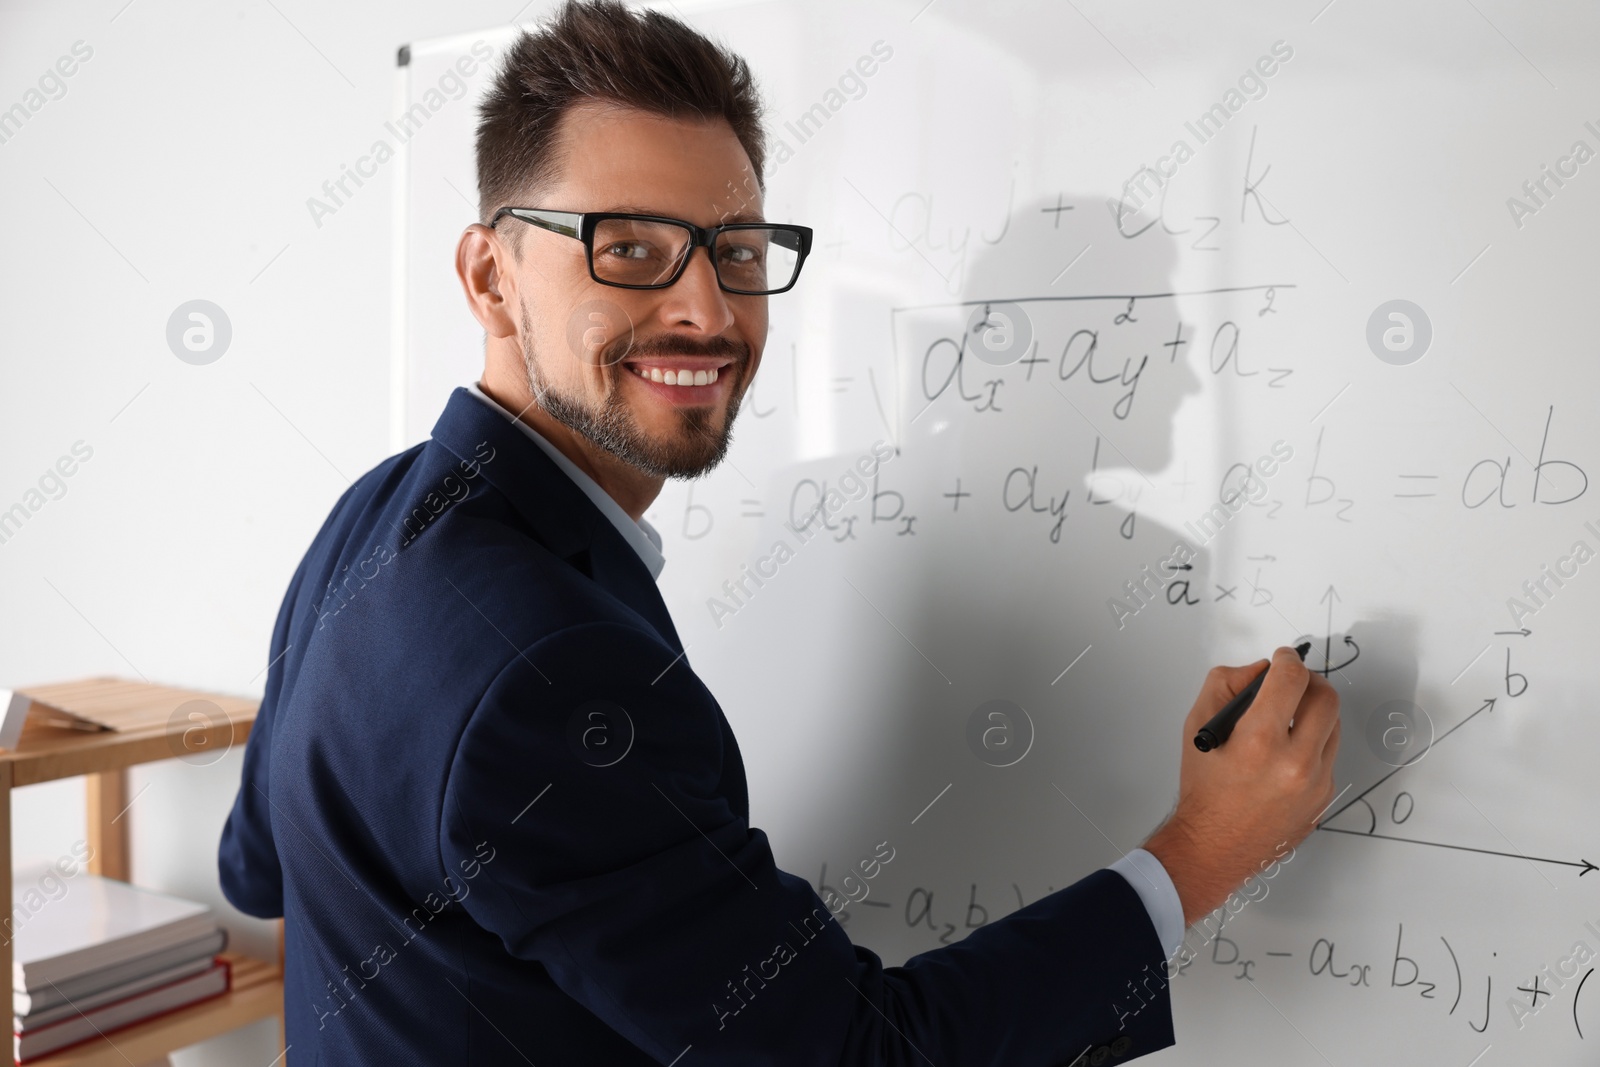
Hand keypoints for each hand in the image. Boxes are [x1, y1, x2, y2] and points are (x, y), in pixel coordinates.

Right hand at [1142, 647, 1340, 926]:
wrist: (1213, 846)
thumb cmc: (1204, 789)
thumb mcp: (1198, 725)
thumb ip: (1227, 684)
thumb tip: (1260, 671)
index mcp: (1259, 741)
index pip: (1291, 678)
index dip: (1288, 659)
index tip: (1283, 658)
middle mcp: (1294, 763)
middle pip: (1327, 698)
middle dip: (1310, 680)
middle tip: (1293, 681)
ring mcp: (1315, 784)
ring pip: (1334, 726)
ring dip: (1314, 712)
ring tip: (1289, 717)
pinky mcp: (1324, 798)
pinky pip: (1329, 755)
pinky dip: (1312, 743)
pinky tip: (1287, 751)